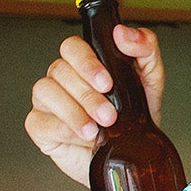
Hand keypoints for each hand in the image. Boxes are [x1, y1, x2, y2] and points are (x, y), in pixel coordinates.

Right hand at [24, 25, 165, 184]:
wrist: (128, 157)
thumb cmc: (134, 119)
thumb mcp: (150, 82)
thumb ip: (145, 50)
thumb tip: (123, 33)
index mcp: (86, 63)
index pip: (72, 46)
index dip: (86, 62)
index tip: (107, 83)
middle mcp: (63, 78)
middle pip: (59, 69)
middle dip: (87, 94)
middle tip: (108, 114)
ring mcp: (48, 101)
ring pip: (45, 91)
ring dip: (74, 111)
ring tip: (96, 128)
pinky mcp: (40, 125)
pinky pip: (40, 120)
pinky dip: (64, 129)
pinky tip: (82, 136)